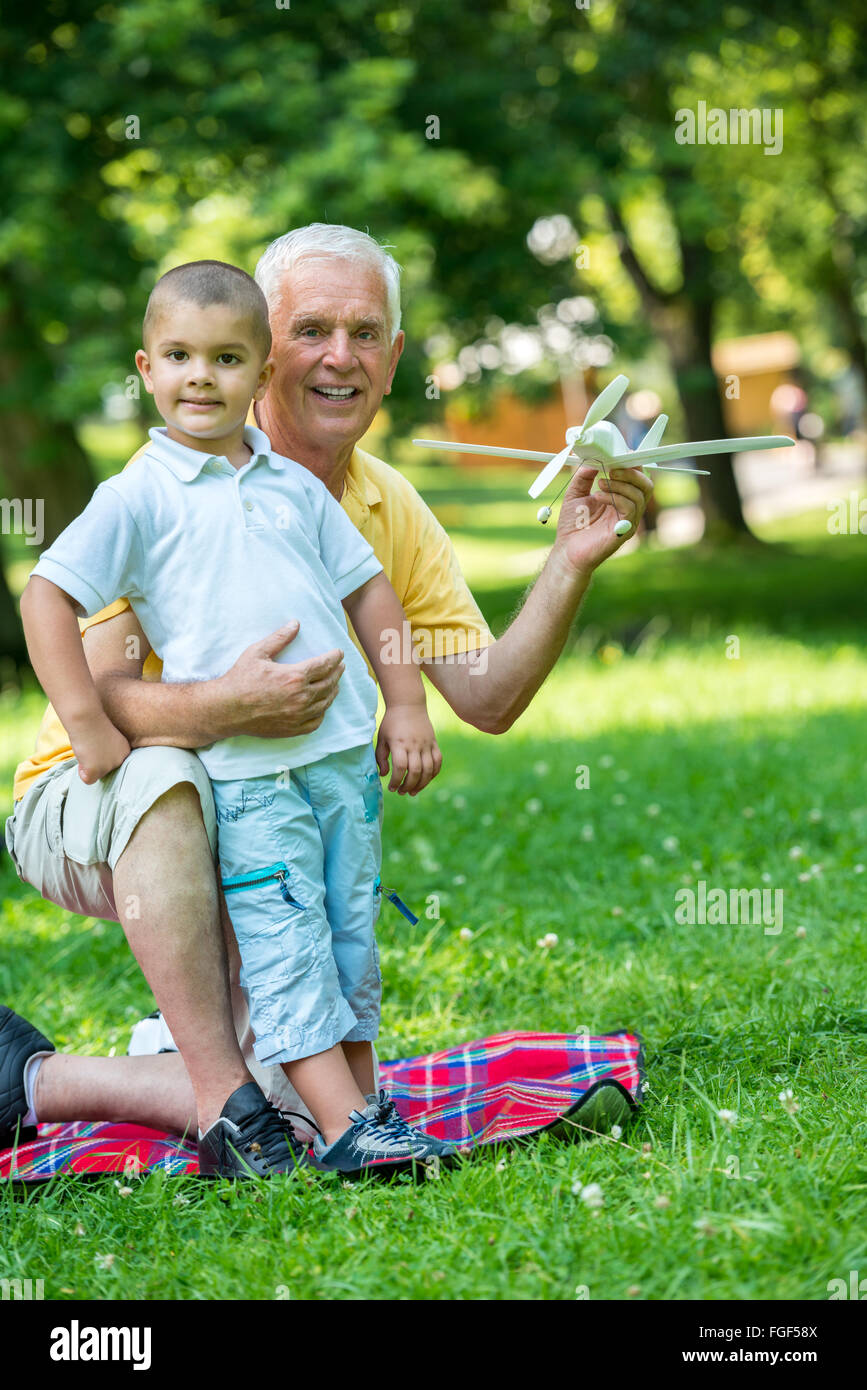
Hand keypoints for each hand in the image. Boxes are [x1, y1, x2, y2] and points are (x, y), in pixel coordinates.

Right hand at [73, 714, 130, 784]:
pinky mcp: (96, 770)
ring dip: (88, 765)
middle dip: (94, 762)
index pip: (112, 764)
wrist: (86, 717)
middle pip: (104, 772)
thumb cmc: (93, 723)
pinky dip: (82, 772)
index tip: (97, 743)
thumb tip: (98, 765)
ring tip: (86, 747)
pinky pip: (88, 780)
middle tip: (89, 745)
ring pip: (96, 776)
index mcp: (125, 751)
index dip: (100, 756)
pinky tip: (83, 756)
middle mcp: (120, 760)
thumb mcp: (106, 739)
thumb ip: (107, 752)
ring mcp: (109, 766)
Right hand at [215, 620, 344, 737]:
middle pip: (329, 682)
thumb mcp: (258, 652)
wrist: (226, 709)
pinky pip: (316, 721)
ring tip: (334, 683)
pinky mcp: (293, 728)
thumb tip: (295, 624)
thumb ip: (279, 638)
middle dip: (337, 672)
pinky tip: (321, 705)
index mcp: (294, 676)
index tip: (339, 653)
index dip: (334, 657)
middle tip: (340, 666)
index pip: (324, 665)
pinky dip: (322, 711)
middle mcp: (300, 697)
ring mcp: (298, 715)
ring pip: (325, 702)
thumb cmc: (240, 679)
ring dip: (333, 690)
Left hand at [375, 705, 441, 794]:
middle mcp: (414, 745)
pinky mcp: (434, 743)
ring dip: (421, 784)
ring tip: (412, 791)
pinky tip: (425, 780)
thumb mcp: (381, 738)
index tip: (391, 788)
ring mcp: (426, 744)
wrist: (409, 705)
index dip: (396, 781)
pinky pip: (438, 762)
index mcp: (399, 743)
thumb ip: (380, 757)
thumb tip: (384, 775)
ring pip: (428, 769)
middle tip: (401, 792)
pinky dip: (433, 774)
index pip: (400, 767)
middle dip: (408, 786)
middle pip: (415, 771)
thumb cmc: (392, 723)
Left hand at [554, 464, 653, 574]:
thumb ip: (583, 477)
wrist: (567, 552)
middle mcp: (629, 509)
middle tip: (612, 468)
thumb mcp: (575, 494)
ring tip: (600, 483)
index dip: (633, 465)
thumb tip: (592, 461)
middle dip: (631, 472)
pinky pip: (630, 509)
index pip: (637, 479)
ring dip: (621, 484)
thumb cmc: (572, 527)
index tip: (620, 454)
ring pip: (640, 496)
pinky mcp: (624, 531)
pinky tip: (598, 496)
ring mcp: (628, 521)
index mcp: (621, 499)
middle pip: (646, 485)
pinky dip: (615, 497)